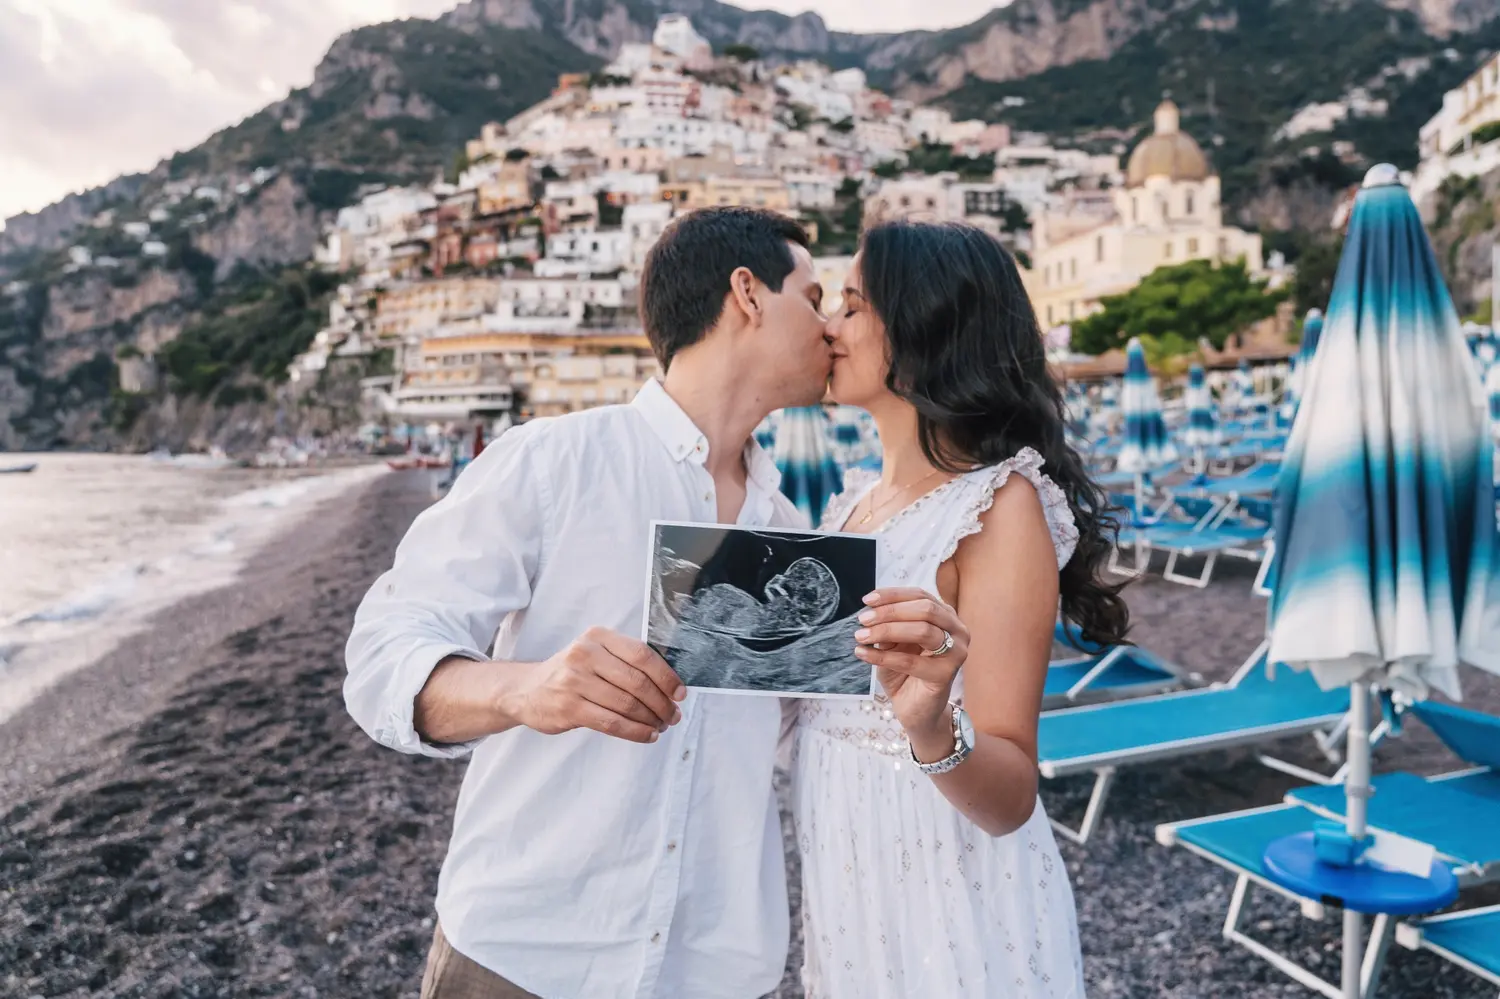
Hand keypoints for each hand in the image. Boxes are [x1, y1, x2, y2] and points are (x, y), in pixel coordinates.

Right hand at [503, 627, 686, 742]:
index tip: (680, 693)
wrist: (526, 690)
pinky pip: (612, 723)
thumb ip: (625, 661)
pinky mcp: (569, 708)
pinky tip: (647, 735)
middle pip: (637, 682)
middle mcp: (584, 654)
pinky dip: (635, 732)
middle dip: (662, 702)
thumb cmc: (570, 673)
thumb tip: (670, 684)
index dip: (666, 676)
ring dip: (651, 719)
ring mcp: (574, 681)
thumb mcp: (595, 653)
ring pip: (627, 704)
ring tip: (660, 726)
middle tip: (673, 715)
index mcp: (597, 637)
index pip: (642, 655)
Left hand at [852, 588, 969, 737]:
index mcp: (946, 616)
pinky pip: (911, 661)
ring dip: (886, 631)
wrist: (915, 709)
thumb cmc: (905, 672)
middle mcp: (957, 630)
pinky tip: (862, 654)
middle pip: (925, 609)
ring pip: (922, 631)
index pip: (920, 595)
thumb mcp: (893, 643)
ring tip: (861, 636)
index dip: (893, 595)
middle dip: (890, 612)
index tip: (867, 600)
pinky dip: (882, 656)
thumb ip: (888, 625)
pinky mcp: (946, 675)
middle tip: (863, 619)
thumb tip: (872, 613)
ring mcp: (956, 652)